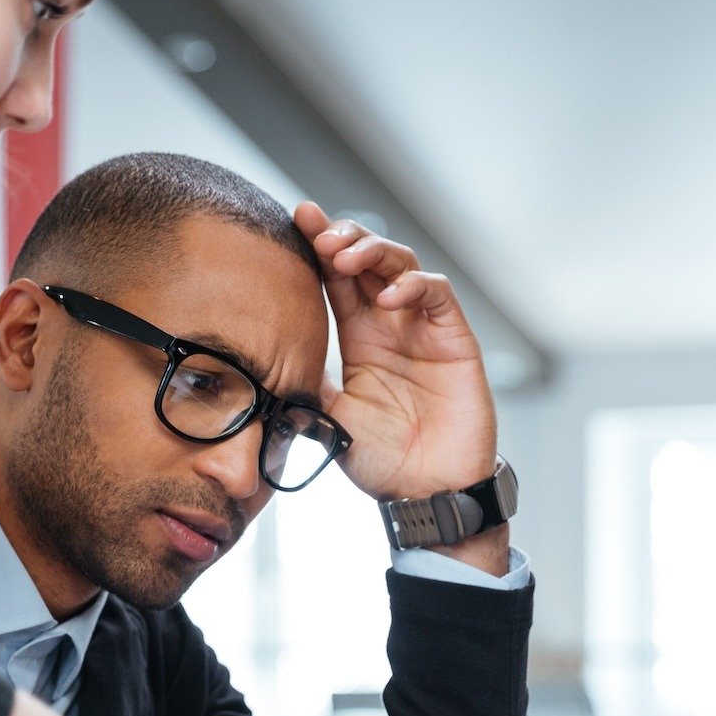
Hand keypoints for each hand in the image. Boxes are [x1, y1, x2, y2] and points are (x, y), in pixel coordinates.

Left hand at [293, 201, 497, 504]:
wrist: (425, 495)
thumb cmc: (381, 462)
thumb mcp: (327, 416)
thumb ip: (304, 382)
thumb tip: (259, 360)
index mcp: (358, 337)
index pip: (335, 278)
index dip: (316, 245)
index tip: (291, 220)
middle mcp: (390, 324)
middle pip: (367, 258)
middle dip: (342, 237)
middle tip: (316, 234)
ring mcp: (423, 328)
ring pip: (402, 263)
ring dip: (373, 251)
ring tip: (344, 257)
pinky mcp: (455, 340)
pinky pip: (437, 295)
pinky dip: (414, 285)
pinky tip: (388, 296)